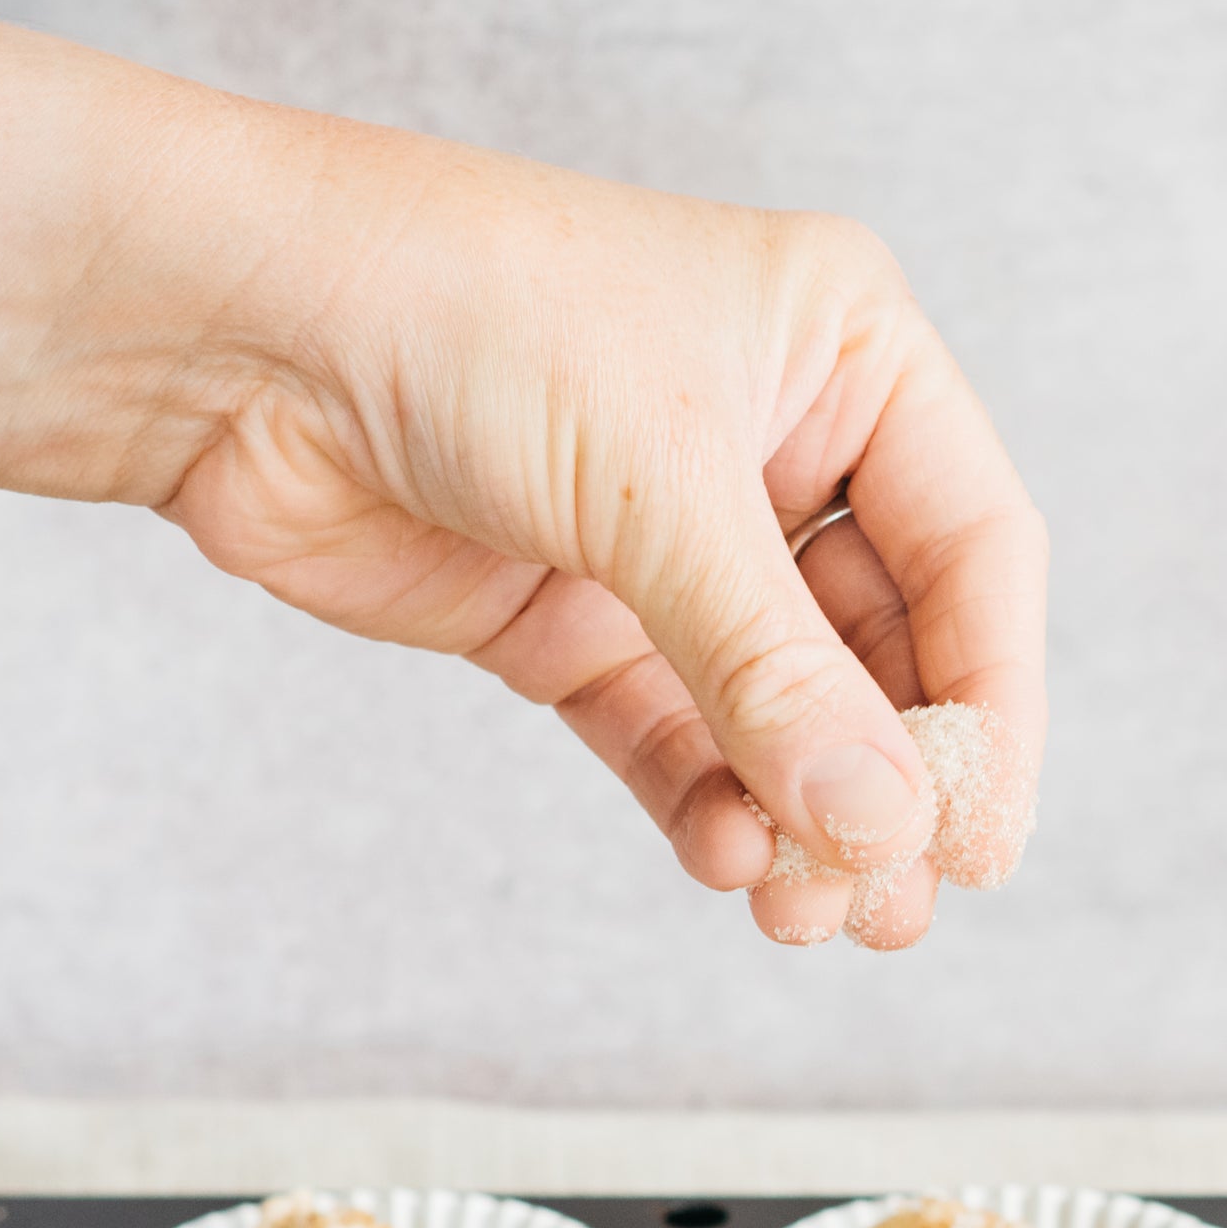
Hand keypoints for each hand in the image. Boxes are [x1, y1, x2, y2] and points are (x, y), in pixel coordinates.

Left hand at [84, 116, 1047, 949]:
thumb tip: (881, 830)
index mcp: (844, 350)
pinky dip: (706, 802)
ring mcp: (670, 536)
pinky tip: (722, 860)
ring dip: (797, 815)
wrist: (235, 329)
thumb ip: (774, 675)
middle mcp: (774, 438)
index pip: (975, 551)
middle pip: (886, 649)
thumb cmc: (463, 315)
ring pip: (781, 709)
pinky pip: (678, 732)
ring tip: (797, 912)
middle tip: (887, 910)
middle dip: (886, 784)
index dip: (991, 703)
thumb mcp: (655, 490)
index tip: (983, 839)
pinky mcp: (572, 616)